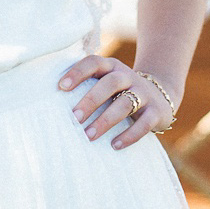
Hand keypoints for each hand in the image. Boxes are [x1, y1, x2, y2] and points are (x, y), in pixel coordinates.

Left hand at [56, 55, 177, 148]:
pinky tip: (114, 145)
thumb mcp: (106, 81)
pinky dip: (129, 135)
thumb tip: (49, 100)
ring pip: (126, 103)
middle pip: (110, 83)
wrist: (160, 94)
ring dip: (106, 120)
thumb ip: (86, 85)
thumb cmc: (119, 91)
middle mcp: (127, 76)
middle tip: (74, 117)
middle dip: (91, 100)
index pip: (93, 63)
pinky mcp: (156, 111)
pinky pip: (144, 123)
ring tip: (89, 136)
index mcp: (111, 66)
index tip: (61, 87)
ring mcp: (143, 93)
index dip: (77, 72)